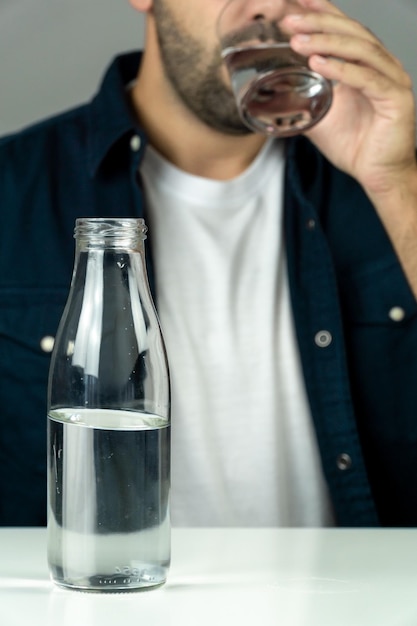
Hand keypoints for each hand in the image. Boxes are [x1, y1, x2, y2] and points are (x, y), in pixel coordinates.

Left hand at [281, 0, 416, 197]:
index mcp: (366, 65)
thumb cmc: (355, 146)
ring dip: (327, 43)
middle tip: (291, 20)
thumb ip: (303, 101)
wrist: (377, 174)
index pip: (345, 31)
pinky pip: (368, 79)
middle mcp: (382, 66)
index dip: (324, 13)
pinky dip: (342, 70)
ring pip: (360, 51)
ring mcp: (392, 80)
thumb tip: (274, 93)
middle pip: (352, 34)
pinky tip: (319, 65)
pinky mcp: (396, 99)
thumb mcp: (320, 118)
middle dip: (319, 24)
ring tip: (299, 41)